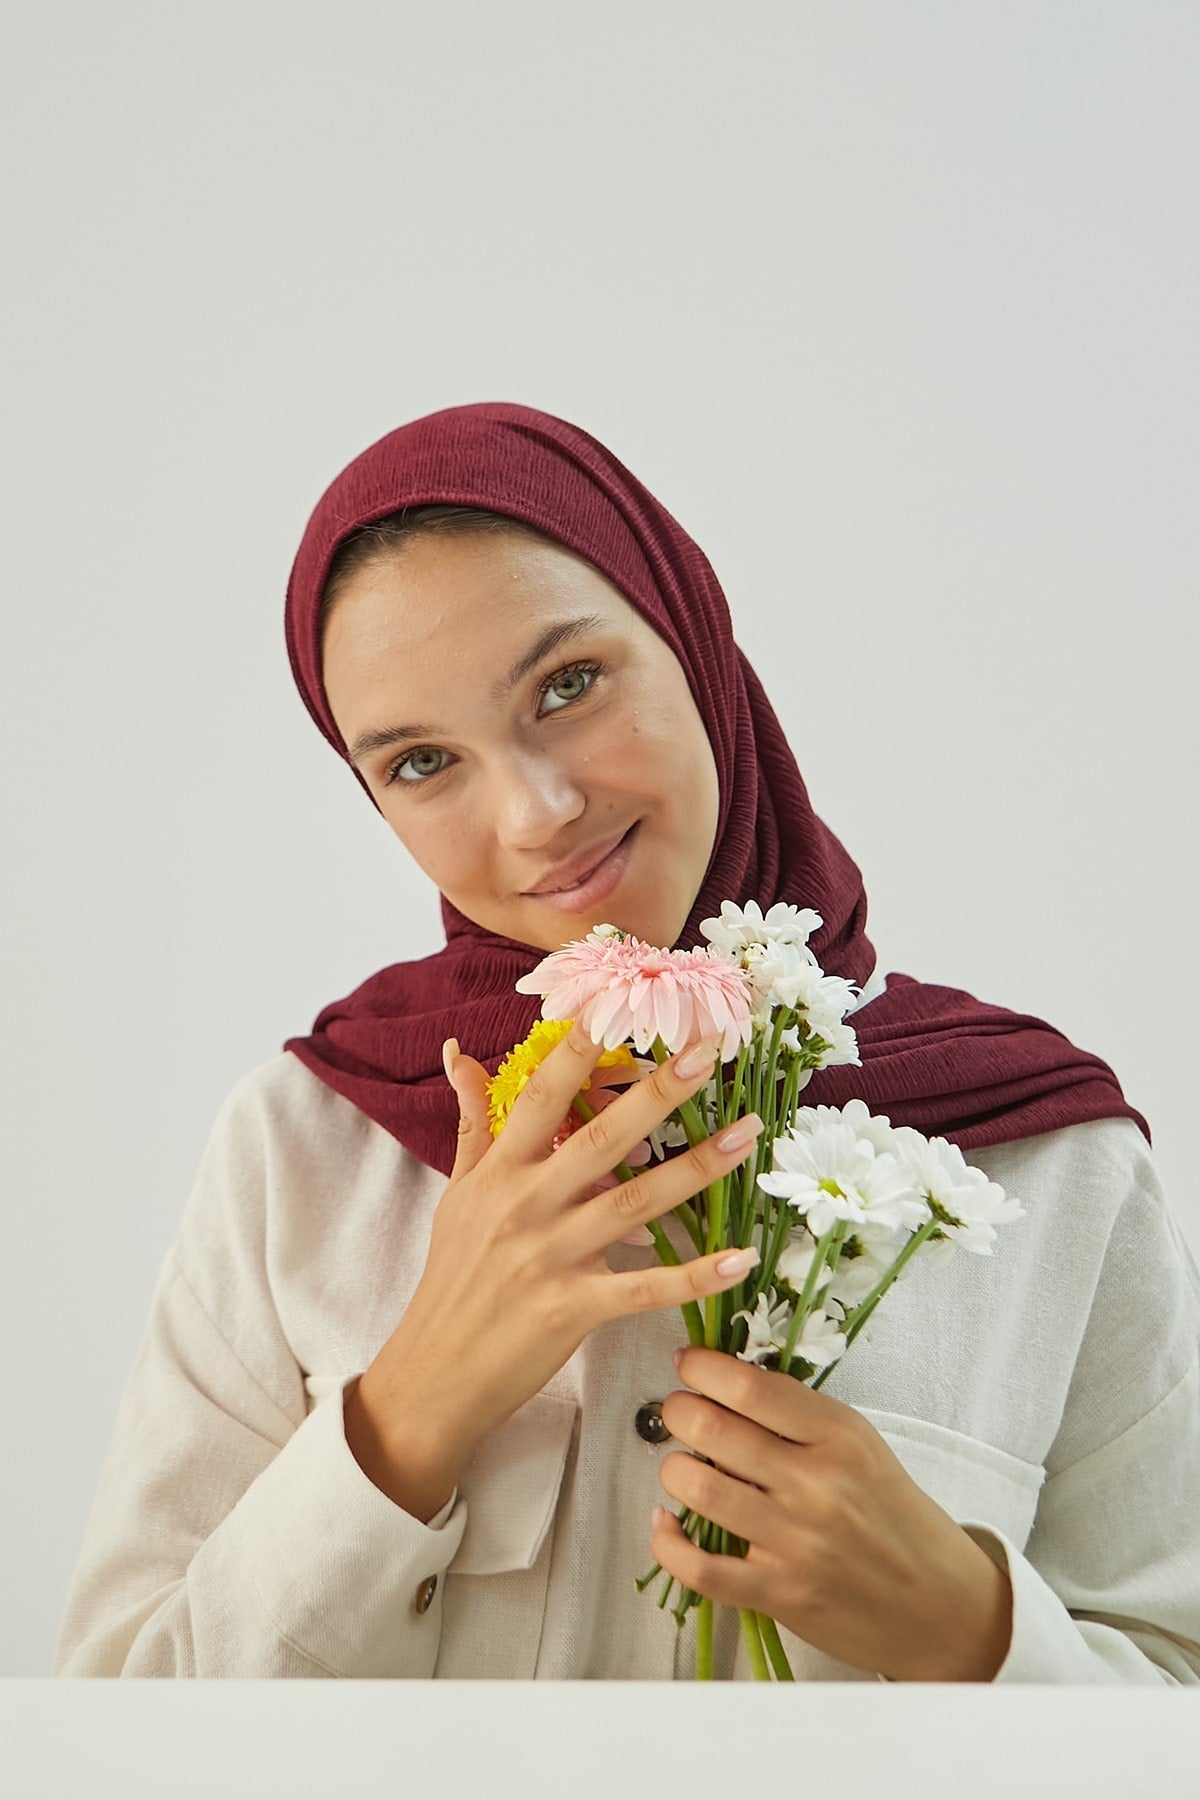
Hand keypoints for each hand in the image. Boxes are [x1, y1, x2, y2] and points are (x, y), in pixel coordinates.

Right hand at [354, 1026, 763, 1512]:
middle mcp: (525, 1206)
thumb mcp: (457, 1193)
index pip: (541, 1096)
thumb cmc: (452, 1277)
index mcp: (499, 1172)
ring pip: (635, 1204)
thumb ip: (471, 1120)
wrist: (433, 1373)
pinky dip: (695, 1276)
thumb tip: (456, 1050)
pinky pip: (646, 1288)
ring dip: (697, 1168)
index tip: (618, 1005)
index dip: (579, 1049)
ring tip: (748, 1135)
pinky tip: (740, 1257)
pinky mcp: (574, 1309)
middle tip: (710, 1050)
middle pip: (602, 1138)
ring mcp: (551, 1258)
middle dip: (659, 1092)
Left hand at [651, 1347, 1013, 1681]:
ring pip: (699, 1488)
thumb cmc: (896, 1519)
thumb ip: (800, 1418)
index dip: (703, 1368)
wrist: (941, 1607)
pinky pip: (699, 1568)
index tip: (686, 1363)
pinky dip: (668, 1544)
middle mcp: (816, 1484)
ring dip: (674, 1470)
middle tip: (677, 1410)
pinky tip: (666, 1526)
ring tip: (682, 1465)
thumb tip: (726, 1385)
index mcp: (840, 1436)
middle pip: (713, 1429)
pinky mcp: (780, 1594)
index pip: (751, 1387)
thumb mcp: (863, 1447)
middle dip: (677, 1411)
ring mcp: (796, 1542)